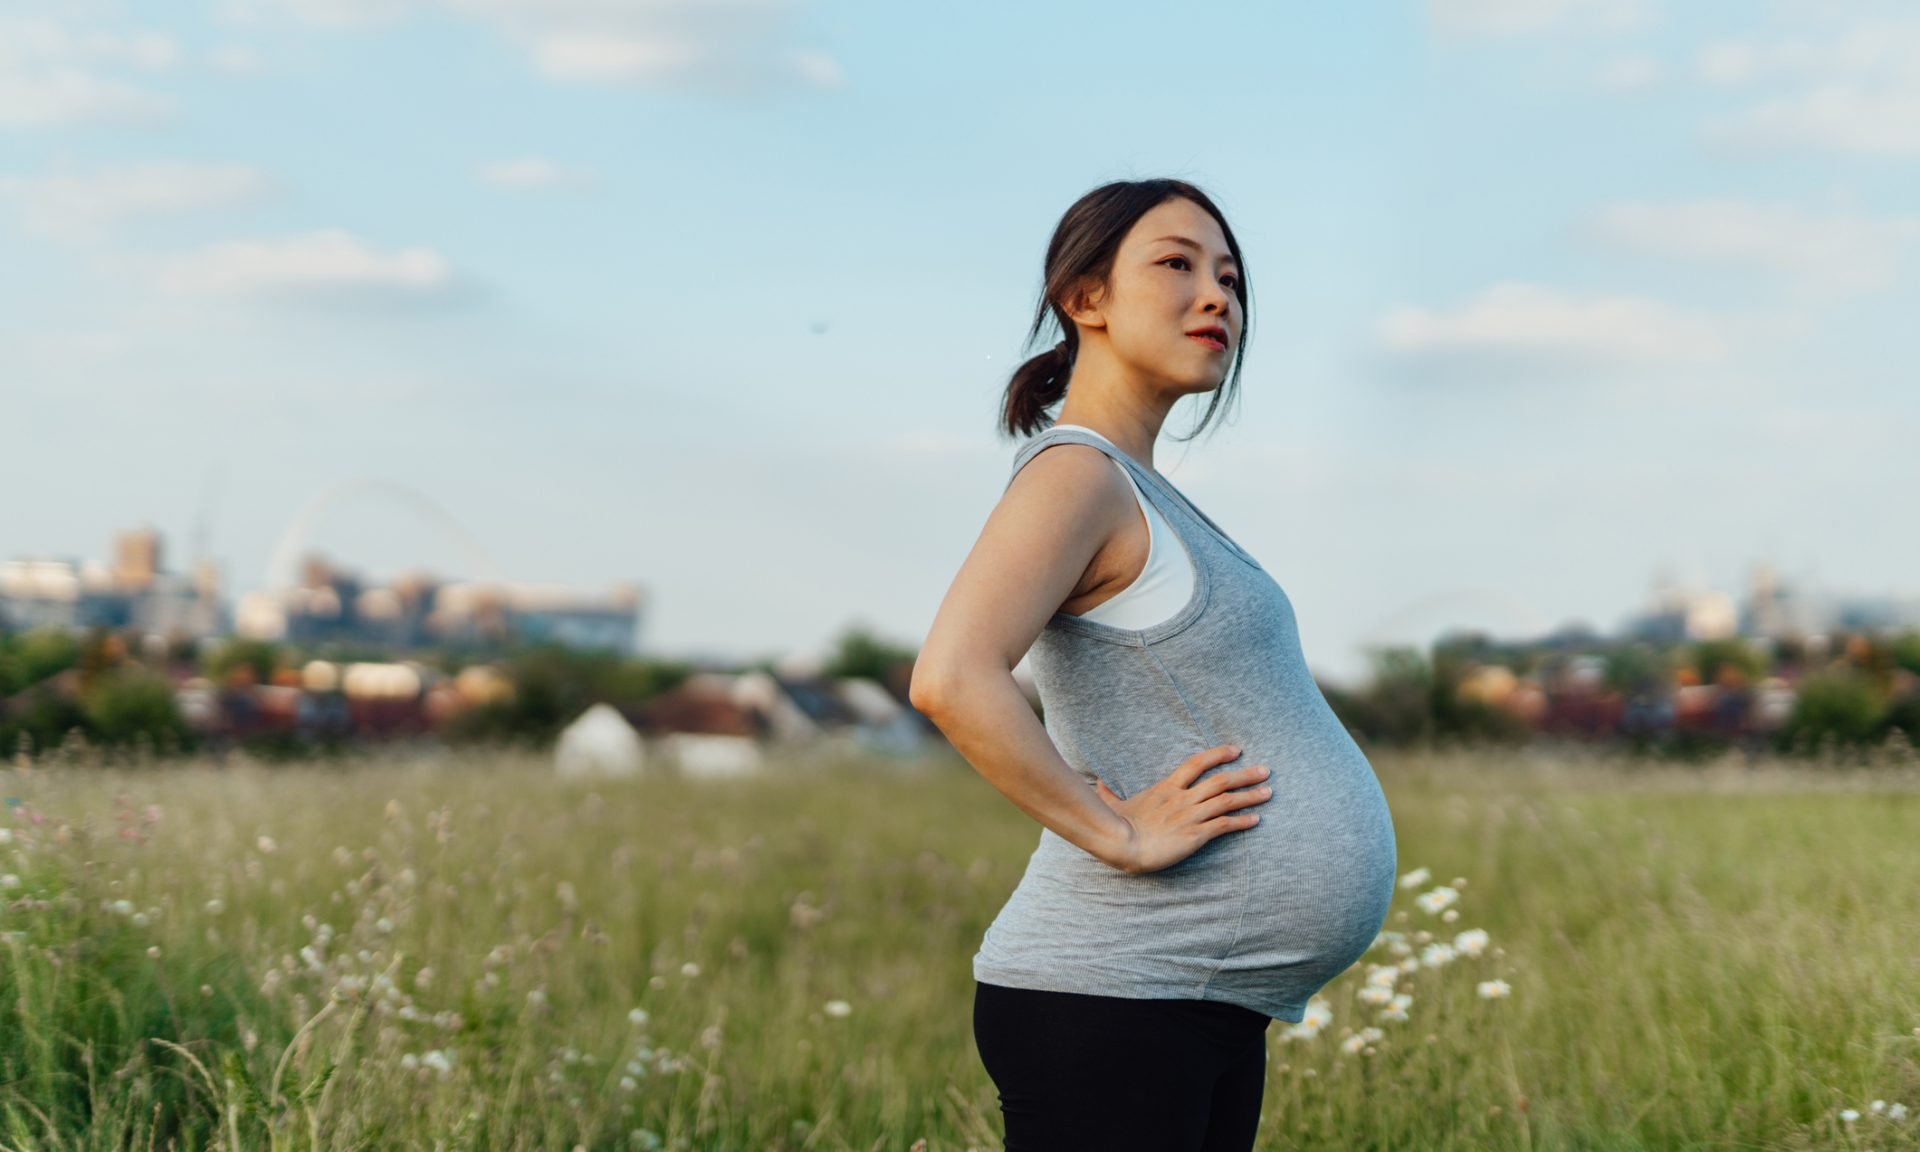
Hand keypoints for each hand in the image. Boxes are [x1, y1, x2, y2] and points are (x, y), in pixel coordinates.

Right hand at [1093, 744, 1271, 873]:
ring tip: (1268, 792)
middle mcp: (1183, 798)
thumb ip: (1109, 794)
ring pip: (1227, 800)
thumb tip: (1098, 784)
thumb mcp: (1114, 805)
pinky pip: (1224, 825)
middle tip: (1266, 771)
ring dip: (1250, 796)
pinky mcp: (1196, 835)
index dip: (1218, 755)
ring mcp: (1190, 815)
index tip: (1236, 750)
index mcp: (1167, 788)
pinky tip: (1256, 820)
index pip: (1197, 763)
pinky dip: (1242, 821)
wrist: (1121, 843)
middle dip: (1246, 775)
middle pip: (1220, 780)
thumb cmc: (1116, 825)